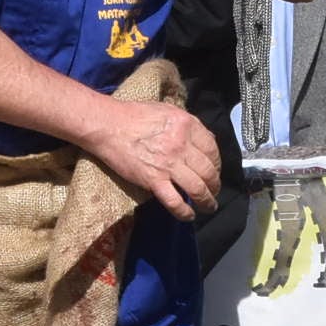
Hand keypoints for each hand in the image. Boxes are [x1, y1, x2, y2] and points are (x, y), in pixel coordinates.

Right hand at [83, 98, 219, 219]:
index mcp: (187, 126)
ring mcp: (168, 164)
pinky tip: (189, 216)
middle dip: (215, 185)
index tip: (214, 170)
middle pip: (209, 171)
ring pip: (197, 188)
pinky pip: (174, 201)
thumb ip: (188, 123)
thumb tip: (206, 139)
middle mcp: (182, 145)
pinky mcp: (153, 180)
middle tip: (214, 191)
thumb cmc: (134, 114)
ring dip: (207, 201)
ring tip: (209, 206)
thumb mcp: (168, 110)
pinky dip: (184, 212)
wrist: (108, 125)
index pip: (212, 149)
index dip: (217, 163)